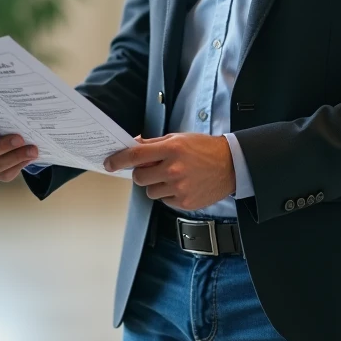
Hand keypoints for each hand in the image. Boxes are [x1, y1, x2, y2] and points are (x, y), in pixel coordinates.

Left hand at [104, 133, 234, 210]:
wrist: (231, 165)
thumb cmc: (204, 148)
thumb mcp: (179, 138)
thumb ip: (154, 143)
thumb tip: (132, 144)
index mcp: (171, 149)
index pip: (136, 155)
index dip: (118, 160)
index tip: (109, 163)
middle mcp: (174, 169)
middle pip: (139, 177)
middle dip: (141, 173)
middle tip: (151, 169)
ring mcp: (179, 188)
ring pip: (150, 191)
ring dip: (155, 185)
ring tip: (171, 177)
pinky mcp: (185, 202)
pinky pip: (164, 201)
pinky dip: (168, 194)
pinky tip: (181, 185)